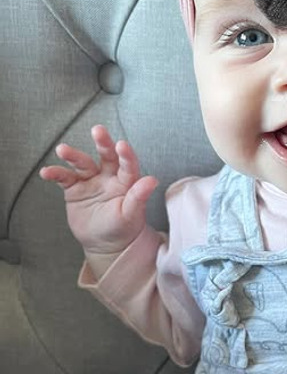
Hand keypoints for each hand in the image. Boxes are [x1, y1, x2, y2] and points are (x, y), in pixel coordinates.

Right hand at [40, 126, 157, 255]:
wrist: (104, 243)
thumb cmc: (123, 228)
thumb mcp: (131, 215)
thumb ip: (139, 197)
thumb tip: (152, 180)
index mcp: (127, 182)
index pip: (128, 165)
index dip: (126, 155)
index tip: (122, 145)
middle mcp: (109, 176)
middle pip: (106, 156)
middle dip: (103, 143)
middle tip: (98, 130)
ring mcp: (91, 180)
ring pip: (82, 163)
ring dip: (72, 156)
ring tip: (62, 149)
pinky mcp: (74, 188)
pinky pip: (64, 178)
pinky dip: (55, 173)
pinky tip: (46, 172)